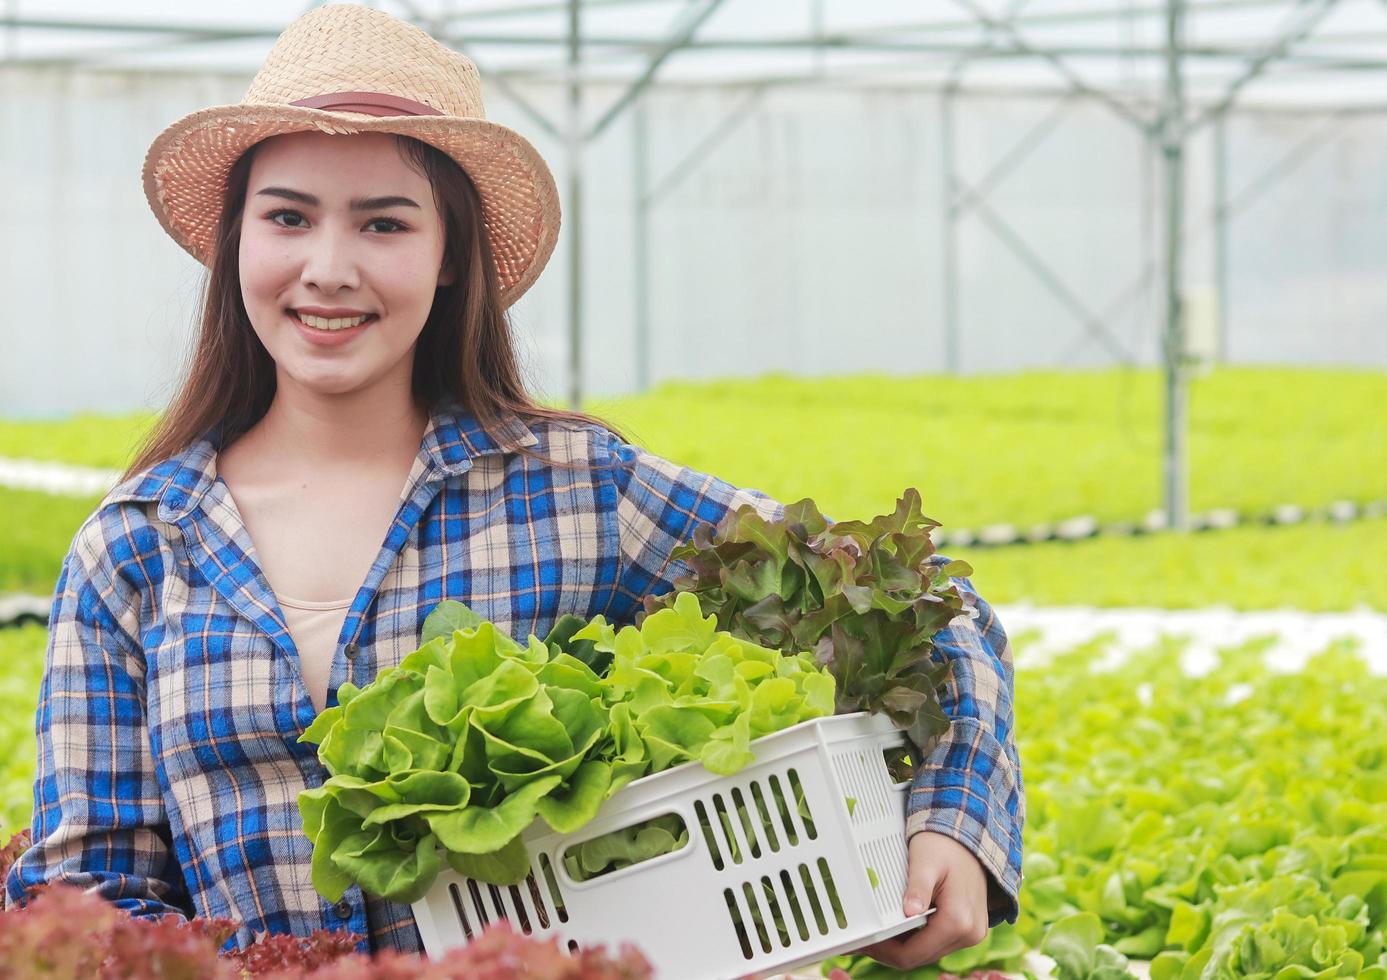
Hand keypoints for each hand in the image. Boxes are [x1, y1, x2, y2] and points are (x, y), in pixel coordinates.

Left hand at [855, 831, 989, 970]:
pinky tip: (898, 928)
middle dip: (889, 951)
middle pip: (919, 957)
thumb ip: (918, 888)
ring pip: (927, 953)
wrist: (967, 840)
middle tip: (865, 939)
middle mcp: (969, 933)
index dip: (884, 951)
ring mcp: (970, 934)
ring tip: (878, 934)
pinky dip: (915, 939)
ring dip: (902, 946)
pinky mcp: (967, 930)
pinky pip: (936, 943)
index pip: (913, 954)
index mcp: (958, 920)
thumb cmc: (945, 847)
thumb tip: (909, 912)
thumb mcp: (926, 862)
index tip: (864, 942)